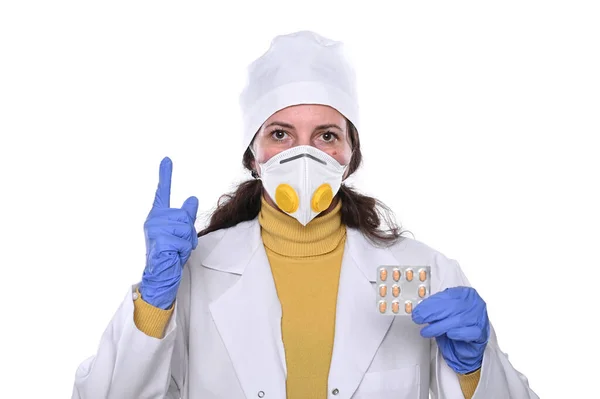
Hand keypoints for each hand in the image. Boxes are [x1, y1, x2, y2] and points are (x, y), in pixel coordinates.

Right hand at [139, 157, 198, 309]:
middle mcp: (153, 220)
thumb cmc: (170, 253)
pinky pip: (184, 242)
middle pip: (184, 216)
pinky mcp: (161, 241)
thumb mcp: (181, 232)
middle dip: (188, 232)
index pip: (162, 193)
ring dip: (186, 243)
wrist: (160, 274)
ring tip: (175, 251)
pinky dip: (183, 252)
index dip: (165, 175)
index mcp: (157, 216)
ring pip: (186, 229)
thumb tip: (192, 198)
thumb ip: (186, 216)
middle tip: (178, 244)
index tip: (167, 159)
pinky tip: (173, 256)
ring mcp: (155, 230)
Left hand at [412, 286, 489, 373]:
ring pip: (458, 319)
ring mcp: (479, 317)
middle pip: (452, 306)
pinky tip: (448, 334)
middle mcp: (474, 303)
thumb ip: (435, 309)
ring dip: (439, 326)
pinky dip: (457, 333)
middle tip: (418, 319)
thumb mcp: (443, 312)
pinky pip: (469, 332)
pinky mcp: (481, 333)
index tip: (418, 311)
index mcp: (465, 293)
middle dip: (432, 313)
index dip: (430, 303)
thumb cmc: (455, 326)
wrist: (467, 346)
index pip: (447, 295)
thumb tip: (419, 311)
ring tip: (427, 331)